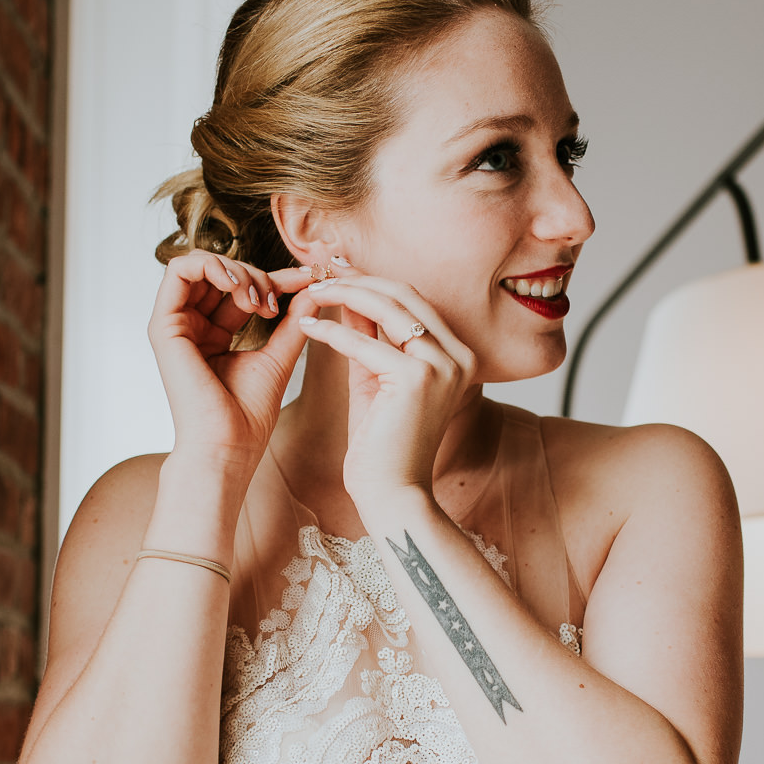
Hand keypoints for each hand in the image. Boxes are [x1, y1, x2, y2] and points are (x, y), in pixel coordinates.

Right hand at [148, 252, 314, 482]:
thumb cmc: (248, 415)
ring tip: (258, 300)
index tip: (308, 280)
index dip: (276, 277)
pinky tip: (238, 289)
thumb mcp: (279, 356)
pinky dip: (212, 266)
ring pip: (201, 263)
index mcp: (214, 334)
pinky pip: (179, 269)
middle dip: (258, 275)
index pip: (243, 289)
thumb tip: (312, 286)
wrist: (227, 445)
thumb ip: (292, 320)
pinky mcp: (164, 324)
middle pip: (222, 272)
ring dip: (238, 271)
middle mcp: (192, 326)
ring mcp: (176, 324)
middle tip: (277, 301)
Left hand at [289, 275, 473, 509]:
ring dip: (343, 294)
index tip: (337, 269)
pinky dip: (331, 332)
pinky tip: (306, 327)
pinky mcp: (417, 379)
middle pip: (403, 294)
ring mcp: (442, 365)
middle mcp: (458, 355)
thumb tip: (347, 292)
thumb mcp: (374, 378)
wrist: (392, 494)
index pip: (412, 299)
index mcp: (457, 353)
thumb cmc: (383, 444)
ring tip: (310, 292)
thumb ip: (368, 335)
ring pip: (387, 307)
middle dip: (357, 277)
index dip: (372, 279)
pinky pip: (364, 343)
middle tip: (319, 272)